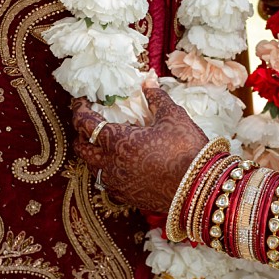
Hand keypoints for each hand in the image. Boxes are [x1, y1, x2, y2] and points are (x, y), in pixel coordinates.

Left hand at [71, 87, 207, 212]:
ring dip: (94, 155)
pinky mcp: (127, 198)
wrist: (198, 187)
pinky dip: (108, 172)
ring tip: (104, 146)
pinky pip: (108, 184)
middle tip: (89, 124)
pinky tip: (120, 167)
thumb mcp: (172, 116)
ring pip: (93, 168)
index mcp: (117, 140)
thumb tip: (149, 81)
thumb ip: (156, 98)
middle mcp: (110, 164)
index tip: (81, 102)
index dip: (80, 109)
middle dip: (81, 134)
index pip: (85, 123)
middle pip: (82, 148)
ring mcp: (117, 183)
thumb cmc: (186, 149)